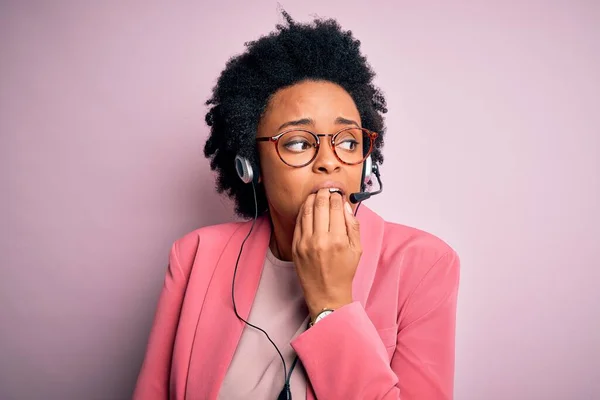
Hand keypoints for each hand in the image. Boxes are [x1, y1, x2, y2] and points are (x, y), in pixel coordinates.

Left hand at [292, 188, 362, 320]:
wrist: (326, 293)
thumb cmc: (343, 273)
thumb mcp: (357, 249)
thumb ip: (353, 226)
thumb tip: (346, 206)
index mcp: (338, 240)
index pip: (336, 207)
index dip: (337, 196)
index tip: (338, 193)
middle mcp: (320, 240)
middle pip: (320, 205)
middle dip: (324, 193)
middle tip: (327, 190)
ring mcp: (305, 243)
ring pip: (307, 211)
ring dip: (312, 199)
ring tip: (317, 195)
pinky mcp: (295, 246)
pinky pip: (299, 222)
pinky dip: (303, 211)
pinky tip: (308, 207)